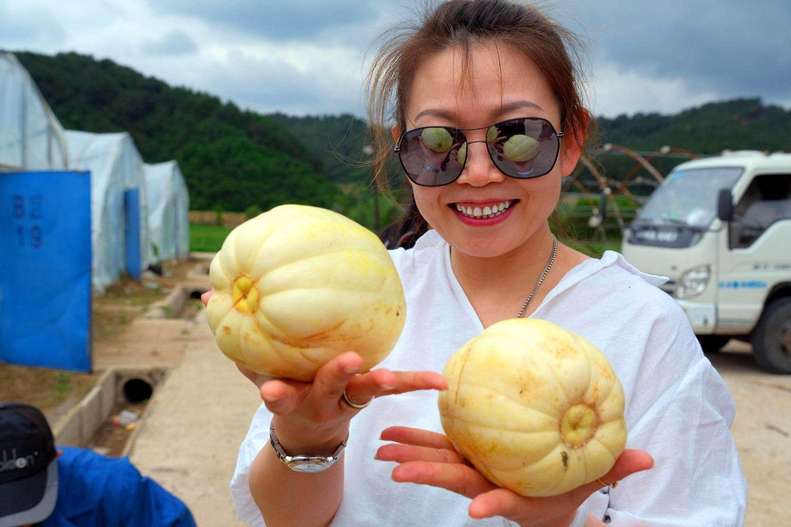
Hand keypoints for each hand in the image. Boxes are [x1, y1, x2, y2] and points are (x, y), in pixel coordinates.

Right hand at [200, 290, 446, 453]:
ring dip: (387, 383)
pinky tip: (438, 382)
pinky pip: (396, 385)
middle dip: (335, 377)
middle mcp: (321, 401)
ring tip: (407, 379)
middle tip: (348, 362)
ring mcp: (350, 399)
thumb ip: (237, 336)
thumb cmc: (283, 388)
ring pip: (369, 391)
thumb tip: (206, 296)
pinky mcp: (372, 393)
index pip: (280, 396)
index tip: (270, 390)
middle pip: (328, 390)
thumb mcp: (257, 369)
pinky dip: (415, 382)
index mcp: (290, 398)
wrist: (310, 432)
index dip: (275, 393)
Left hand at [375, 426, 653, 526]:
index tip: (477, 510)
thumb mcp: (590, 482)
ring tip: (382, 450)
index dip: (492, 505)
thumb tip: (648, 457)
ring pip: (439, 465)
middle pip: (457, 481)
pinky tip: (390, 437)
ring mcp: (473, 471)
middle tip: (395, 471)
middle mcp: (488, 484)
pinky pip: (437, 449)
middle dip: (427, 476)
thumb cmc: (564, 495)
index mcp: (516, 494)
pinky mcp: (465, 457)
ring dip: (410, 457)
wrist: (541, 500)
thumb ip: (615, 469)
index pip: (504, 501)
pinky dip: (415, 443)